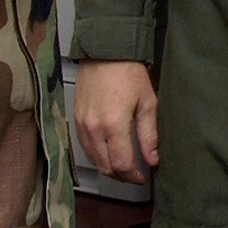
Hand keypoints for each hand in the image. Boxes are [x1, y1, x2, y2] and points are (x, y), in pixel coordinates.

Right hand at [72, 59, 159, 185]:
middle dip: (122, 176)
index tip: (142, 177)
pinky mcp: (75, 119)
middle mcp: (94, 128)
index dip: (133, 177)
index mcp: (113, 125)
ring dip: (108, 168)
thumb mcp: (147, 102)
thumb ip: (149, 135)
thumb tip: (153, 159)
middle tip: (135, 174)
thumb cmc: (127, 71)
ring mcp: (81, 124)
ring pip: (94, 160)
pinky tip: (108, 152)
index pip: (121, 165)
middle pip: (105, 167)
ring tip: (124, 165)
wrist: (105, 50)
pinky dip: (97, 156)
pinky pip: (85, 147)